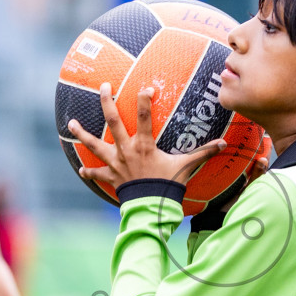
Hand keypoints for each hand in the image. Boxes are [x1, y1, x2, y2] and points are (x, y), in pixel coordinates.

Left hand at [68, 83, 226, 191]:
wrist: (151, 208)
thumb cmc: (168, 185)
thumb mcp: (186, 166)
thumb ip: (203, 153)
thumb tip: (224, 144)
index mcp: (144, 145)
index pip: (143, 115)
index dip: (144, 99)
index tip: (145, 87)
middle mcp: (126, 150)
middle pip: (112, 121)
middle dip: (106, 102)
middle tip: (104, 87)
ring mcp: (115, 163)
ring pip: (94, 144)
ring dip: (82, 133)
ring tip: (71, 122)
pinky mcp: (110, 177)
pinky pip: (97, 173)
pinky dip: (89, 171)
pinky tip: (81, 167)